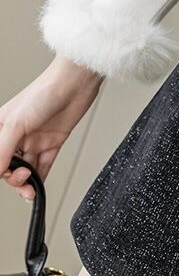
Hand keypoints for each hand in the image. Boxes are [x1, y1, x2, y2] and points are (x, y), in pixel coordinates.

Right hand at [0, 56, 103, 199]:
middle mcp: (16, 135)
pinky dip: (42, 177)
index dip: (0, 169)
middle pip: (10, 165)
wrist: (74, 86)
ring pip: (27, 167)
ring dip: (28, 182)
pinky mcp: (53, 142)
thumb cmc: (43, 94)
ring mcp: (35, 139)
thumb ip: (3, 149)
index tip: (6, 175)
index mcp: (0, 127)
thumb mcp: (16, 124)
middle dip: (14, 178)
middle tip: (24, 179)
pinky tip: (40, 188)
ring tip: (31, 190)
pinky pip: (45, 164)